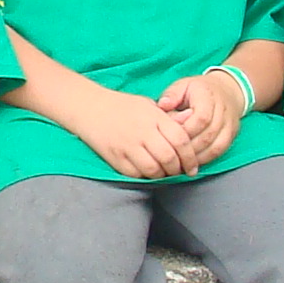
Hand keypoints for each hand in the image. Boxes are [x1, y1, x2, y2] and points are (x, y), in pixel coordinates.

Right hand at [58, 83, 194, 180]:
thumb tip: (192, 123)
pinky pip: (136, 174)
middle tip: (181, 171)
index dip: (190, 156)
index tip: (193, 165)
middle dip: (178, 169)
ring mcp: (127, 146)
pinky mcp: (115, 158)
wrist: (90, 109)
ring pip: (153, 169)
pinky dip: (145, 176)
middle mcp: (141, 131)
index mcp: (153, 117)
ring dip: (163, 175)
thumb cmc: (124, 107)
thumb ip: (171, 118)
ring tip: (165, 172)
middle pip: (168, 157)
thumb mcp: (150, 106)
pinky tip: (148, 172)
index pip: (180, 139)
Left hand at [155, 70, 244, 172]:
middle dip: (188, 147)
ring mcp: (230, 124)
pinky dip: (205, 158)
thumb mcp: (182, 86)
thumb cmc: (197, 90)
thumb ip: (171, 95)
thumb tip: (162, 105)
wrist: (225, 90)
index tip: (170, 137)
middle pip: (208, 135)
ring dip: (197, 156)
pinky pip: (220, 151)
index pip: (201, 118)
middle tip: (172, 154)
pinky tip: (192, 162)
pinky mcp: (232, 134)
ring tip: (180, 161)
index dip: (185, 131)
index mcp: (208, 96)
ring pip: (215, 146)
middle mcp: (223, 110)